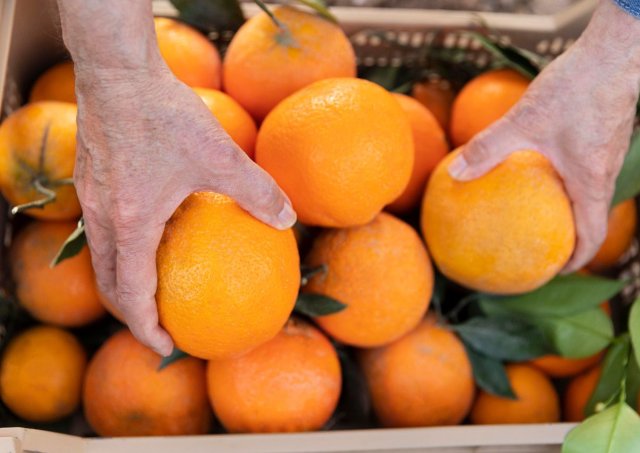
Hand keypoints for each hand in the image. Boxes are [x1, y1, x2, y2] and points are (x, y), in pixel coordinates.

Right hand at [74, 64, 294, 354]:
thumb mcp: (220, 156)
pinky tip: (151, 236)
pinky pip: (102, 231)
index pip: (131, 295)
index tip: (166, 347)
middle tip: (159, 326)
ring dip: (123, 284)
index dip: (146, 328)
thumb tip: (288, 219)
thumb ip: (256, 191)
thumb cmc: (165, 115)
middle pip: (107, 285)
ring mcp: (92, 200)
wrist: (118, 73)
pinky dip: (120, 251)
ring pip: (101, 259)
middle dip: (131, 313)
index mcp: (129, 225)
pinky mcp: (93, 181)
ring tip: (152, 292)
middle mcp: (102, 219)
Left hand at [448, 0, 639, 271]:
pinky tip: (538, 169)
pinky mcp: (603, 135)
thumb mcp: (523, 122)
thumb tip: (455, 175)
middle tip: (541, 250)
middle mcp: (606, 172)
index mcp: (593, 181)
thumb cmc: (574, 89)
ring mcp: (607, 153)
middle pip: (591, 218)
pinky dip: (566, 182)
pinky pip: (585, 170)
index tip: (554, 272)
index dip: (575, 260)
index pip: (591, 235)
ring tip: (537, 215)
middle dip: (569, 239)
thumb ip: (487, 149)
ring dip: (568, 210)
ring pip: (589, 193)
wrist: (611, 51)